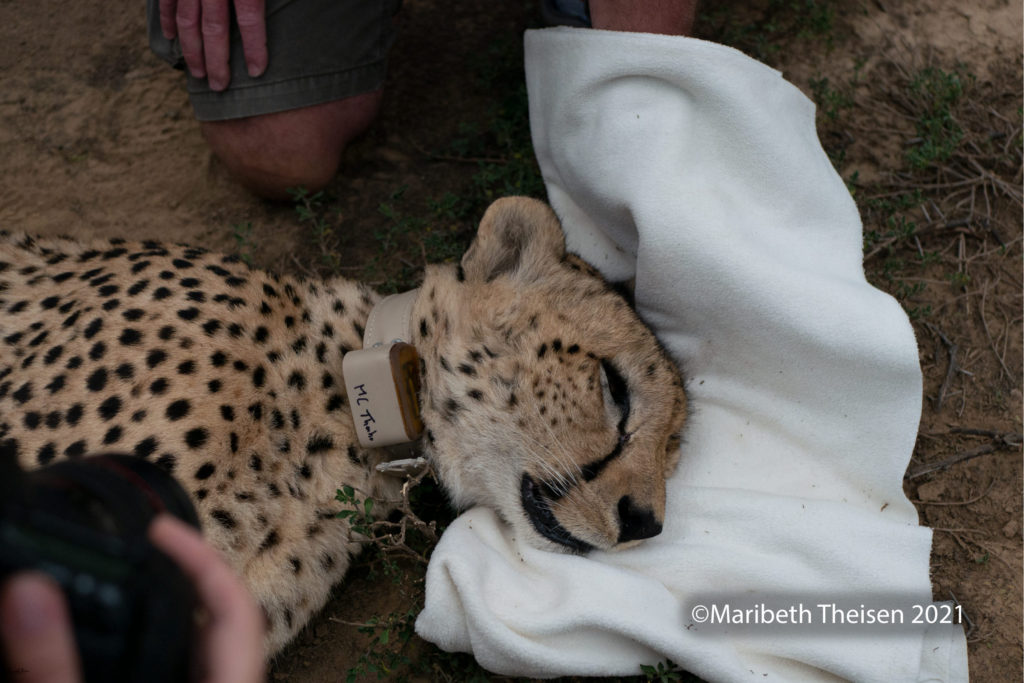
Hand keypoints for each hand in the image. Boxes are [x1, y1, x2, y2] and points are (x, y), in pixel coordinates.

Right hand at [0, 515, 264, 682]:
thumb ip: (51, 669)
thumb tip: (31, 594)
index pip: (236, 606)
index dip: (203, 557)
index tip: (160, 529)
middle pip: (220, 619)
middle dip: (186, 574)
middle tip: (145, 542)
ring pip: (197, 646)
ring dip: (166, 609)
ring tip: (129, 577)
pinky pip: (180, 668)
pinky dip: (151, 643)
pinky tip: (116, 640)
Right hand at [159, 0, 267, 90]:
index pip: (249, 18)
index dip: (254, 47)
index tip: (256, 72)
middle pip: (214, 29)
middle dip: (217, 62)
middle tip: (220, 86)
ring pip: (187, 21)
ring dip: (192, 50)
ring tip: (198, 73)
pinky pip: (167, 2)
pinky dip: (167, 20)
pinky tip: (170, 37)